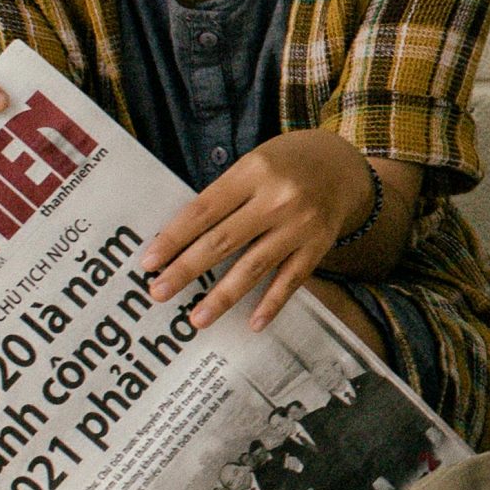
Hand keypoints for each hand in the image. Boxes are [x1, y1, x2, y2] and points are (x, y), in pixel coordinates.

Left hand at [141, 129, 379, 332]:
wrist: (341, 166)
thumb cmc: (284, 165)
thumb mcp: (252, 165)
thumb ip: (224, 197)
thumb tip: (180, 241)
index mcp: (253, 173)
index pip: (203, 210)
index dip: (174, 238)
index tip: (148, 262)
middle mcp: (277, 199)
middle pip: (223, 241)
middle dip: (187, 270)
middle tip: (158, 293)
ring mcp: (300, 225)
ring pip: (254, 266)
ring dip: (222, 296)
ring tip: (197, 319)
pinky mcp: (317, 246)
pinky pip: (290, 280)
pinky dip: (271, 303)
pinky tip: (252, 323)